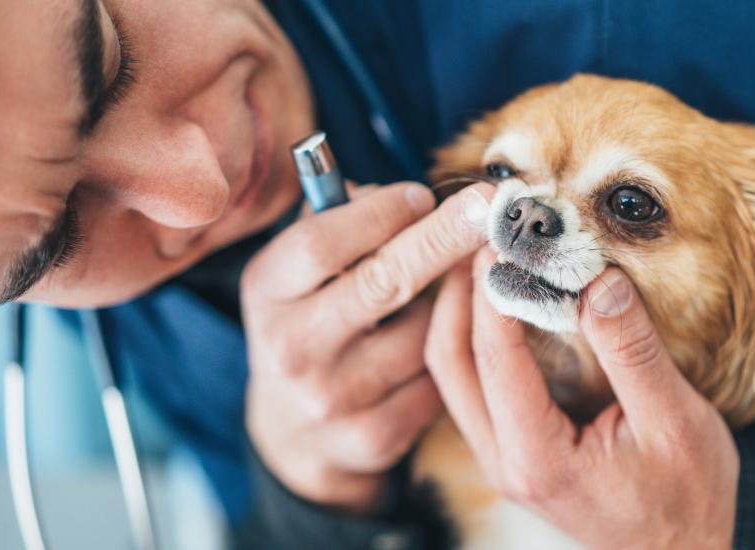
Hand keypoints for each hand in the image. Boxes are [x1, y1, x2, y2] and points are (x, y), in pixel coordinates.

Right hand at [241, 182, 493, 513]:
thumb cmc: (311, 320)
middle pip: (382, 281)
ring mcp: (332, 397)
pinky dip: (444, 354)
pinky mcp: (373, 436)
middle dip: (441, 238)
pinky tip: (427, 349)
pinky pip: (437, 377)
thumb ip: (337, 221)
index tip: (423, 195)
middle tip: (487, 206)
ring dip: (442, 306)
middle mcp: (292, 347)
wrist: (293, 429)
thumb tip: (408, 196)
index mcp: (267, 291)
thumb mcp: (298, 270)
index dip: (380, 213)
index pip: (322, 243)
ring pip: (422, 331)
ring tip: (425, 302)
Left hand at [425, 250, 737, 547]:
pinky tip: (494, 300)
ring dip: (459, 312)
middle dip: (458, 292)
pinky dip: (474, 337)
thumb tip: (598, 280)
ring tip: (482, 254)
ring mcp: (499, 458)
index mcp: (539, 457)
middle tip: (480, 233)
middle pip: (450, 363)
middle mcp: (504, 460)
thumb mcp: (675, 422)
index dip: (494, 289)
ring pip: (452, 374)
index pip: (495, 358)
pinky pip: (470, 385)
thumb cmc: (687, 495)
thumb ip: (632, 351)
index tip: (503, 235)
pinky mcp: (509, 448)